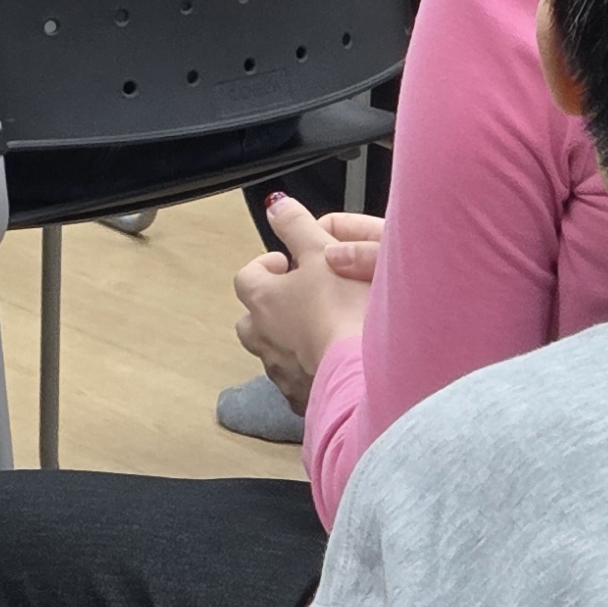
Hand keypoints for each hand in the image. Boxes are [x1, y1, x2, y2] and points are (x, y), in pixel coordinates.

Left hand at [230, 195, 380, 411]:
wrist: (361, 374)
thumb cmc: (341, 312)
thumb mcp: (321, 255)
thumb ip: (296, 227)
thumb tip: (277, 207)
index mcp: (262, 300)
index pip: (246, 277)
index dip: (265, 267)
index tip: (286, 262)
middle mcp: (262, 338)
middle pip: (251, 319)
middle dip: (271, 308)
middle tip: (301, 298)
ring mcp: (280, 372)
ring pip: (273, 351)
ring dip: (289, 340)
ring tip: (320, 332)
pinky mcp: (303, 399)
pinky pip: (298, 382)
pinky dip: (309, 372)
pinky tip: (334, 365)